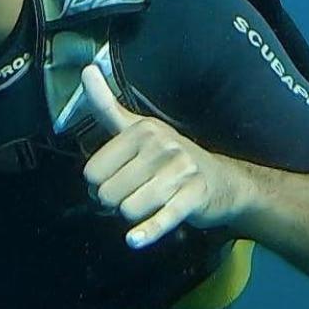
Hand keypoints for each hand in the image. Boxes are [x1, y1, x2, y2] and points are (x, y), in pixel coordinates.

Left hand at [79, 64, 247, 248]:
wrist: (222, 181)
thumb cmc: (170, 156)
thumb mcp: (138, 128)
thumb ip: (106, 105)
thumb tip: (85, 68)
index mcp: (142, 129)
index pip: (93, 171)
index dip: (98, 183)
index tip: (114, 180)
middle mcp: (161, 146)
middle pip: (108, 193)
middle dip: (114, 201)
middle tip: (131, 195)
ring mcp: (179, 172)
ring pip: (128, 208)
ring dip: (132, 215)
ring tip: (146, 205)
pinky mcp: (192, 198)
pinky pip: (160, 220)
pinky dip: (146, 232)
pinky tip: (134, 239)